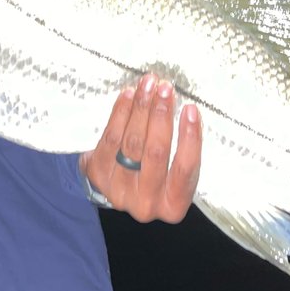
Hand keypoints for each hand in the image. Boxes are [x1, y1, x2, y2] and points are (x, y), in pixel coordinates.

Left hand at [79, 73, 201, 222]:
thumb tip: (186, 110)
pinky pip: (111, 138)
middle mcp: (146, 203)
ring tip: (148, 85)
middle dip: (161, 115)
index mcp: (173, 205)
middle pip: (156, 152)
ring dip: (141, 109)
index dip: (189, 137)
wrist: (118, 189)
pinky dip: (120, 113)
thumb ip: (180, 151)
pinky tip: (129, 96)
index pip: (185, 169)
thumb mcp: (173, 174)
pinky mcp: (98, 175)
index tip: (191, 109)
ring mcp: (119, 191)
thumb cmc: (155, 176)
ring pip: (132, 143)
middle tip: (165, 89)